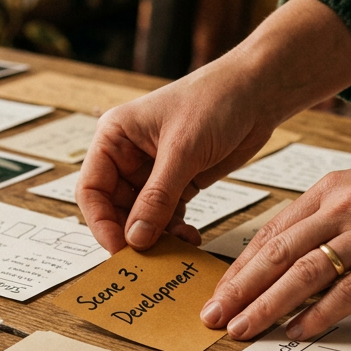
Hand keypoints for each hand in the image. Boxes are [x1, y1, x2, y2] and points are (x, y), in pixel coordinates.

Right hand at [78, 69, 276, 252]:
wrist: (258, 92)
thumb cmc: (216, 100)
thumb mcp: (183, 150)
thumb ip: (157, 197)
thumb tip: (136, 238)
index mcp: (115, 137)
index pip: (92, 188)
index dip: (101, 222)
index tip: (118, 248)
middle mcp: (128, 154)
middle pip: (114, 207)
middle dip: (131, 232)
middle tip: (149, 258)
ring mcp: (153, 170)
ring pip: (141, 216)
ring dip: (156, 236)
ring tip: (176, 249)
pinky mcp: (179, 181)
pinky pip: (166, 215)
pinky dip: (175, 231)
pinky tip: (189, 239)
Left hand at [200, 112, 350, 340]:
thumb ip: (334, 215)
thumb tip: (300, 253)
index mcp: (332, 189)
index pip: (273, 232)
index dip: (242, 266)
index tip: (220, 292)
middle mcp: (343, 207)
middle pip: (277, 253)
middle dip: (239, 289)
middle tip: (214, 317)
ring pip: (303, 273)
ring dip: (267, 305)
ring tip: (243, 330)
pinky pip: (348, 290)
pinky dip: (319, 313)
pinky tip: (299, 332)